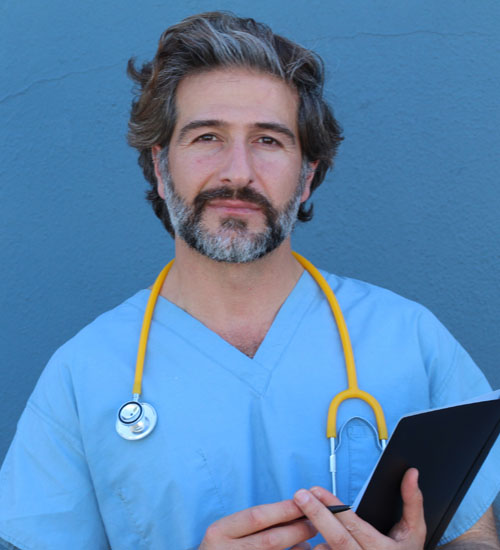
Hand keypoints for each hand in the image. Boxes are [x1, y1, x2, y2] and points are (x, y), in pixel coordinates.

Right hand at [199, 499, 317, 549]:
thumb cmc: (221, 549)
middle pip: (270, 540)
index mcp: (219, 532)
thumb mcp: (226, 532)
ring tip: (311, 540)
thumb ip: (252, 524)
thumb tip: (291, 513)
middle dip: (296, 530)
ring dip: (297, 548)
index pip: (257, 517)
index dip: (283, 510)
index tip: (303, 503)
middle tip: (314, 522)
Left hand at [293, 468, 425, 549]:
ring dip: (311, 535)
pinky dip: (313, 549)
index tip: (316, 490)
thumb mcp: (415, 531)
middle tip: (300, 495)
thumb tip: (411, 473)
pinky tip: (303, 540)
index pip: (354, 526)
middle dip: (317, 515)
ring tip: (298, 517)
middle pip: (337, 539)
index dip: (334, 508)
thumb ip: (412, 502)